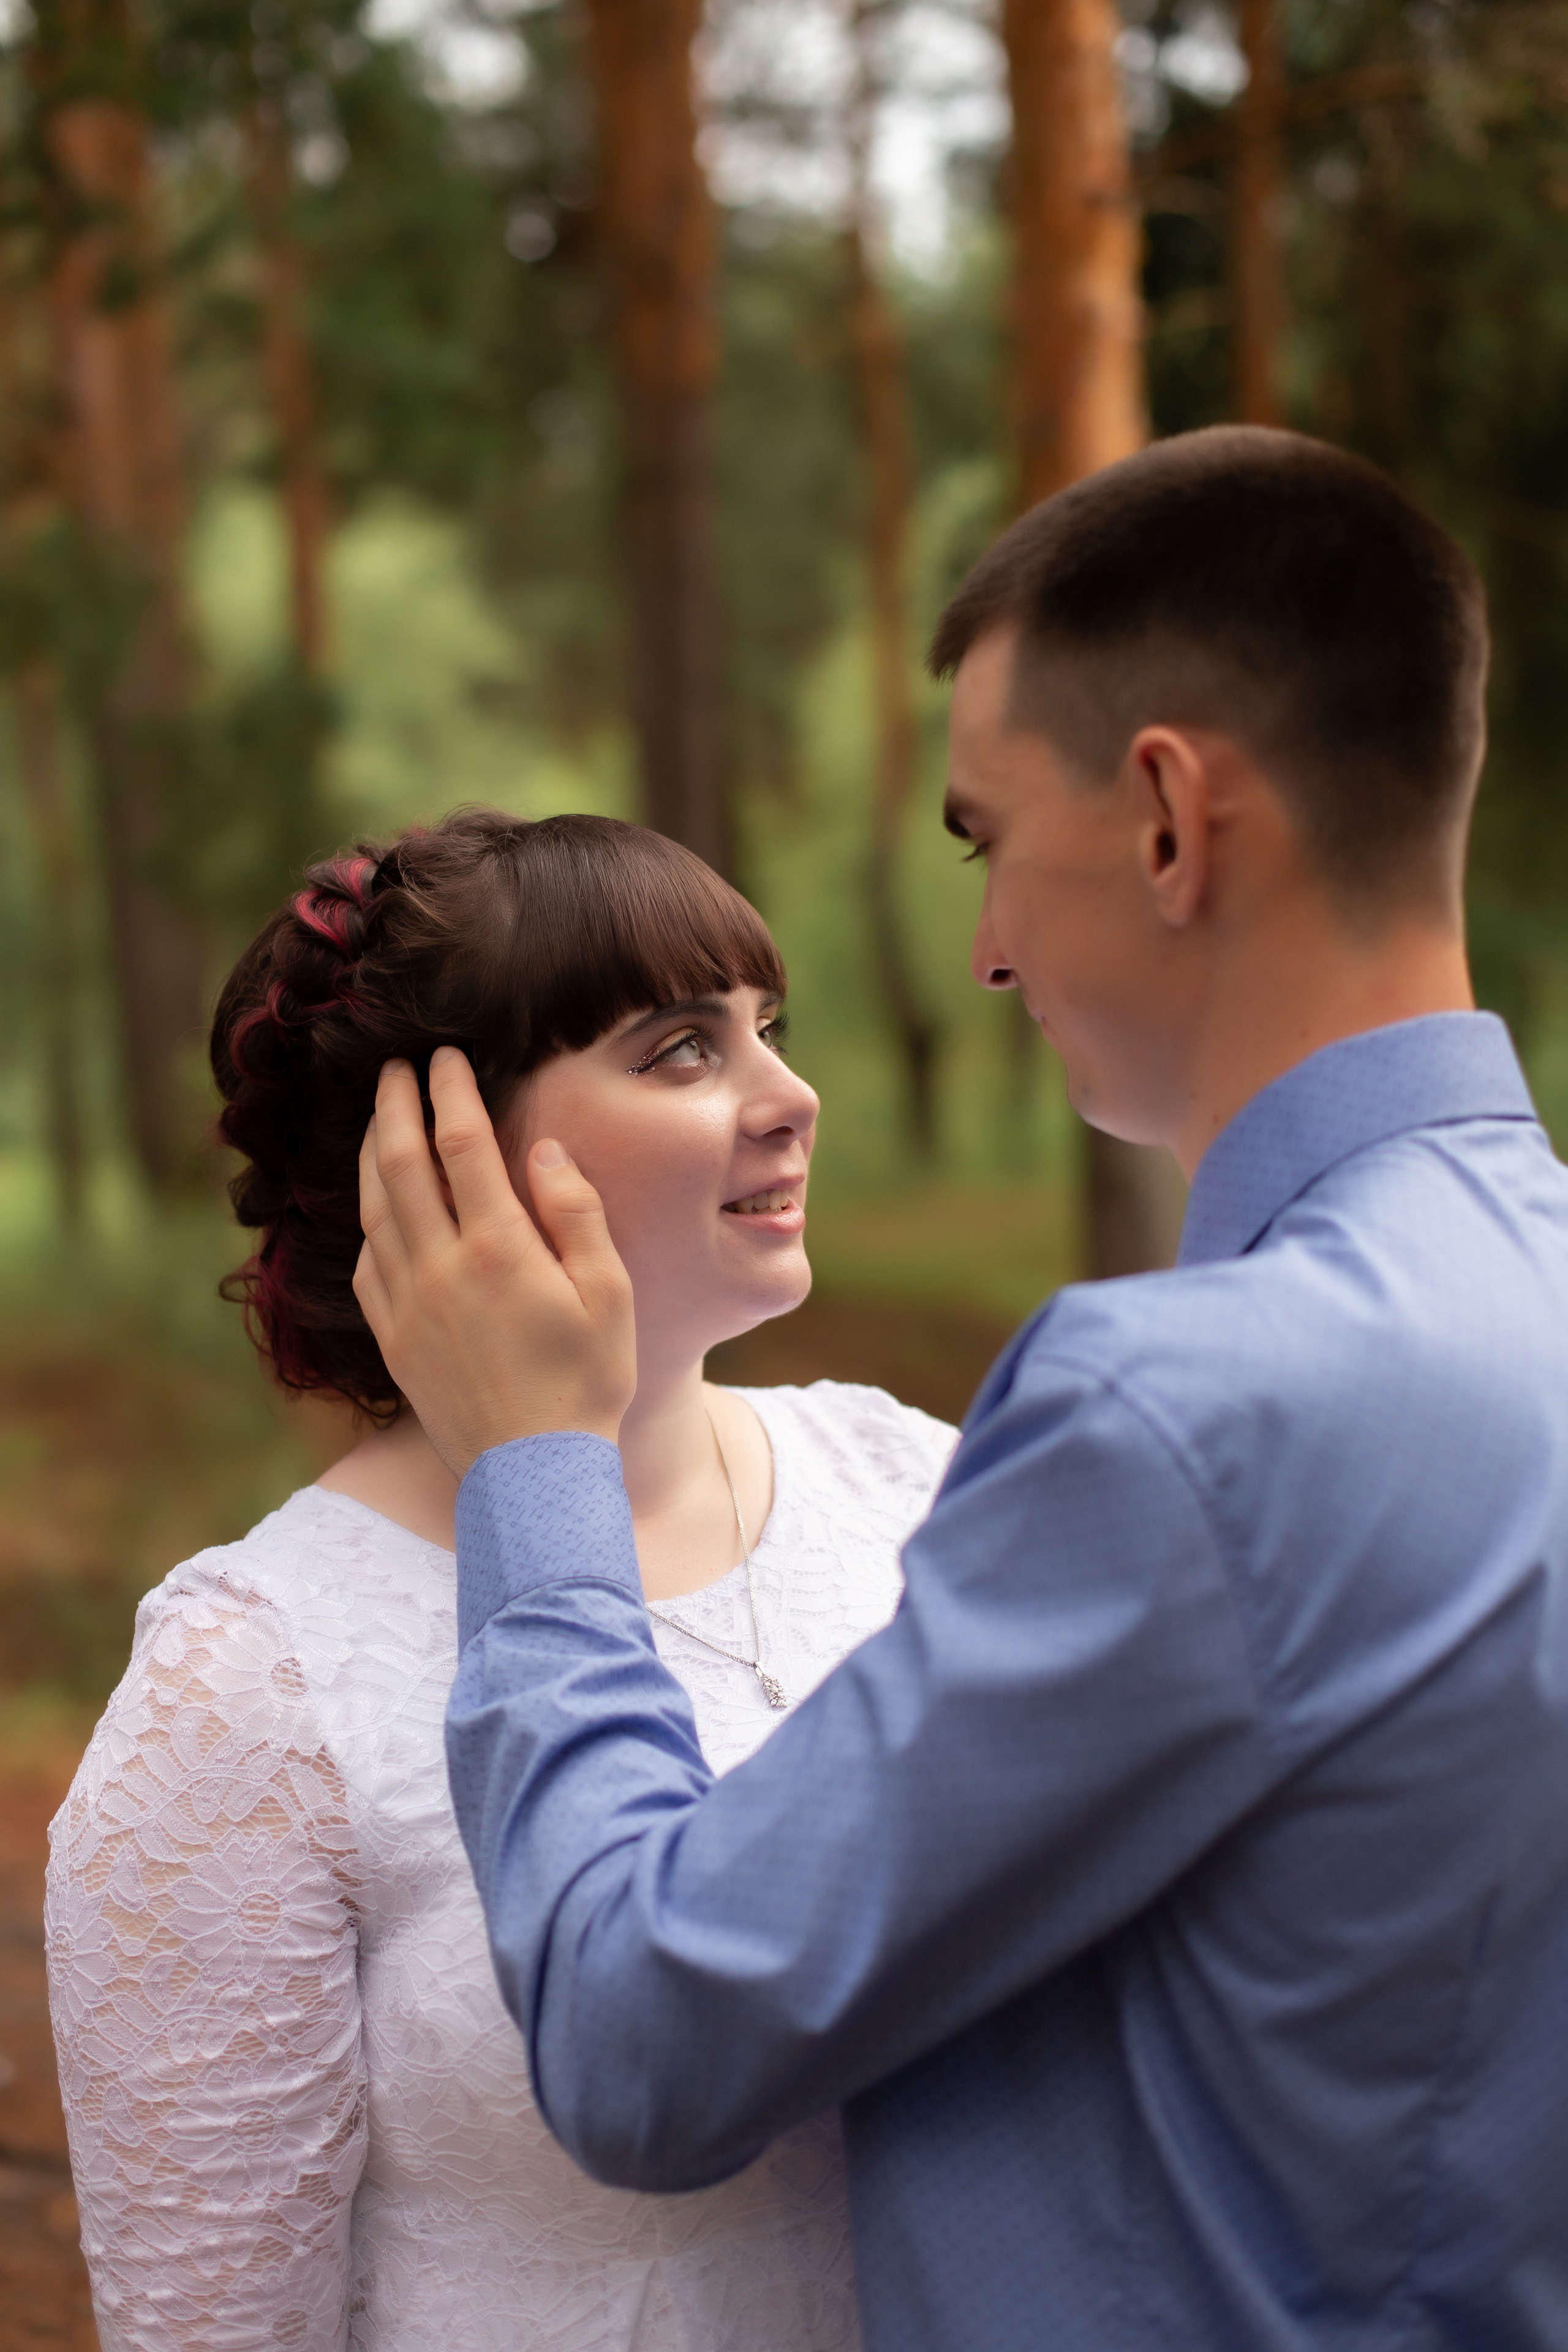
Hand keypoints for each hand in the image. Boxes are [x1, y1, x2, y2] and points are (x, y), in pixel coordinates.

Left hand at [354, 1048, 636, 1476]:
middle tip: (395, 1069)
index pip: (461, 1143)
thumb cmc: (587, 1383)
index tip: (445, 1057)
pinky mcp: (393, 1339)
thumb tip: (542, 1150)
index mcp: (499, 1248)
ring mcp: (407, 1305)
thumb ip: (575, 1214)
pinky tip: (378, 1210)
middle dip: (395, 1107)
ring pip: (374, 1210)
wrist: (532, 1476)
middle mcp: (441, 1268)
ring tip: (378, 1122)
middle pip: (401, 1164)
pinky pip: (365, 1264)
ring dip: (372, 1156)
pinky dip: (368, 1223)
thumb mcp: (609, 1294)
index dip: (450, 1091)